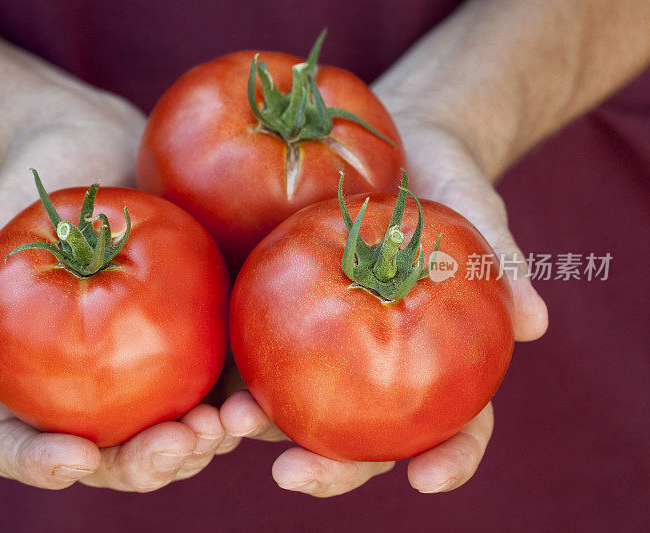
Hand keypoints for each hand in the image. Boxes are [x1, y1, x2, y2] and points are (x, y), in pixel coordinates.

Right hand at [0, 96, 239, 489]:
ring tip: (226, 423)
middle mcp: (90, 391)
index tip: (76, 456)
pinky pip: (220, 392)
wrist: (109, 145)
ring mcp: (149, 374)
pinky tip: (254, 402)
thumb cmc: (40, 180)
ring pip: (171, 440)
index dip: (43, 466)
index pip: (21, 444)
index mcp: (28, 379)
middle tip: (176, 444)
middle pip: (110, 458)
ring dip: (201, 447)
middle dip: (144, 465)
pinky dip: (239, 411)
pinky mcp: (200, 347)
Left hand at [219, 117, 548, 496]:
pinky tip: (203, 376)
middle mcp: (381, 366)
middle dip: (331, 469)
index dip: (450, 458)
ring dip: (263, 430)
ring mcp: (326, 347)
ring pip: (299, 411)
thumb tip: (535, 323)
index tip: (427, 480)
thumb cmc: (443, 173)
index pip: (458, 423)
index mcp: (439, 356)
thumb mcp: (474, 201)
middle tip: (293, 472)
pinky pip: (255, 353)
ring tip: (230, 422)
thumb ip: (498, 255)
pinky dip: (230, 374)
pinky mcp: (279, 317)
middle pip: (365, 441)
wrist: (389, 136)